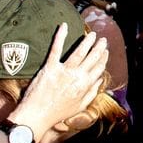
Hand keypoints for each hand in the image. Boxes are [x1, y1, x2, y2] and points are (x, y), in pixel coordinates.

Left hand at [10, 24, 107, 142]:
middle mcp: (76, 76)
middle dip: (99, 48)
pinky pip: (56, 49)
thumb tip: (99, 81)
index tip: (105, 52)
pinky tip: (64, 26)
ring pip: (79, 52)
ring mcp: (63, 71)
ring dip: (87, 42)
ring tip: (92, 35)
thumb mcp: (79, 107)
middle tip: (102, 40)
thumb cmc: (57, 113)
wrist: (36, 116)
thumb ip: (91, 93)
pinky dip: (60, 37)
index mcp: (84, 86)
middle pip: (92, 58)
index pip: (98, 68)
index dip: (103, 59)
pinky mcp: (49, 67)